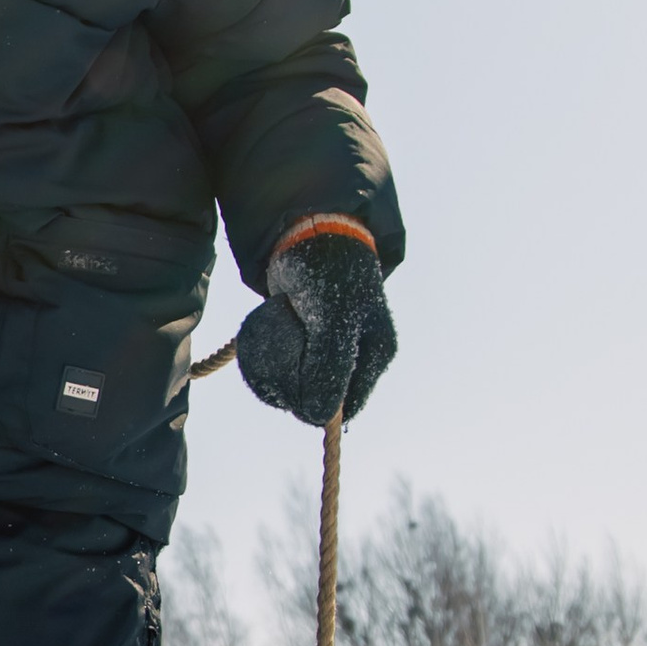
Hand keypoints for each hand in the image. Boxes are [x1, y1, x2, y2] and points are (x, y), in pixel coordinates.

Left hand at [237, 222, 395, 425]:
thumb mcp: (333, 319)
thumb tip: (320, 418)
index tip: (291, 370)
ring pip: (297, 380)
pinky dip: (271, 350)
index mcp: (375, 354)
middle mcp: (358, 355)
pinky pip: (285, 360)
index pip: (341, 409)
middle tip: (281, 339)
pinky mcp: (309, 334)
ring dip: (278, 364)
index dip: (311, 401)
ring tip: (278, 323)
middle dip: (290, 380)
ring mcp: (333, 345)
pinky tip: (271, 324)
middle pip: (316, 396)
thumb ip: (330, 368)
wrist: (308, 227)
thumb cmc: (328, 269)